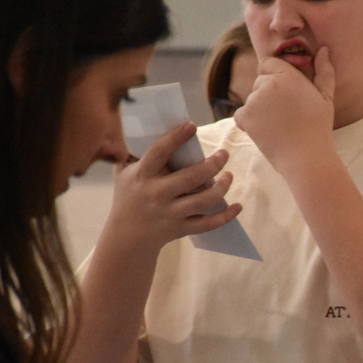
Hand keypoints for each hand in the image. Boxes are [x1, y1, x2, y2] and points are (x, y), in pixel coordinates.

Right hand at [105, 122, 241, 256]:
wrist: (126, 236)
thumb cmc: (128, 197)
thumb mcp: (124, 174)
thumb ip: (136, 154)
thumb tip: (152, 126)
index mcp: (142, 176)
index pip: (159, 152)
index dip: (175, 138)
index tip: (191, 126)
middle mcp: (157, 194)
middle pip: (191, 178)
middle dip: (212, 164)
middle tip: (224, 153)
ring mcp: (170, 213)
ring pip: (203, 201)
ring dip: (222, 187)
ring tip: (229, 175)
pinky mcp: (181, 228)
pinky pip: (207, 224)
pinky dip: (225, 216)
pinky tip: (238, 206)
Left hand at [234, 47, 335, 169]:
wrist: (307, 157)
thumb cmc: (318, 128)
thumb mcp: (326, 98)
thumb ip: (324, 71)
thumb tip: (323, 50)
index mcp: (288, 75)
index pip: (267, 63)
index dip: (275, 77)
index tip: (286, 96)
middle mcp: (269, 84)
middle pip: (259, 81)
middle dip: (267, 94)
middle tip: (286, 115)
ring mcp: (255, 100)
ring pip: (251, 99)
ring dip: (260, 110)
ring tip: (279, 126)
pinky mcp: (245, 116)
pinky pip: (240, 115)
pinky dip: (249, 123)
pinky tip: (268, 132)